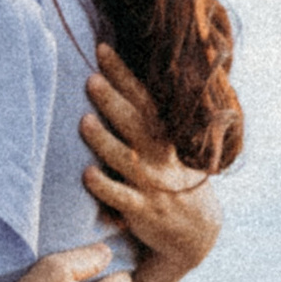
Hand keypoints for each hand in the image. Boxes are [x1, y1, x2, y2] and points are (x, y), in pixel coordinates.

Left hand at [82, 45, 222, 277]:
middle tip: (91, 78)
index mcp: (163, 137)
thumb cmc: (171, 180)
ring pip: (126, 159)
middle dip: (113, 101)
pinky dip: (106, 187)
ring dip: (105, 141)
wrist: (196, 232)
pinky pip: (122, 198)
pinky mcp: (143, 211)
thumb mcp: (166, 148)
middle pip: (135, 124)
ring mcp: (151, 184)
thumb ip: (143, 120)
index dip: (123, 74)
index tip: (102, 49)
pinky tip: (87, 175)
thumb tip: (112, 81)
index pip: (142, 98)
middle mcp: (158, 157)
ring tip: (84, 121)